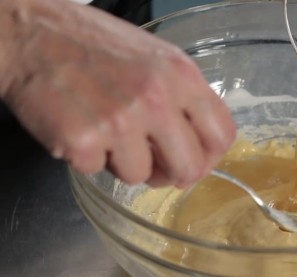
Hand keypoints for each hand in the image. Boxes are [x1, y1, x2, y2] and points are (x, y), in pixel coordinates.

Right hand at [0, 0, 235, 187]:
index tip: (195, 162)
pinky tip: (80, 129)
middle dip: (172, 175)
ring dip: (124, 163)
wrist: (29, 33)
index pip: (222, 135)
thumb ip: (181, 97)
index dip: (210, 158)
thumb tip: (196, 142)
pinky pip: (99, 172)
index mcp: (181, 76)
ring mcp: (120, 122)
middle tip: (155, 166)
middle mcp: (156, 99)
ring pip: (141, 177)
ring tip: (105, 133)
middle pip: (190, 168)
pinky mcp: (83, 141)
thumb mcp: (154, 57)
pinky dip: (89, 158)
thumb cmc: (92, 45)